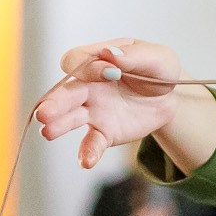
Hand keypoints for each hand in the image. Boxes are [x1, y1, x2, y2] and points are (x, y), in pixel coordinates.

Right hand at [34, 40, 186, 170]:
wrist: (171, 98)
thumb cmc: (159, 70)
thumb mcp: (157, 57)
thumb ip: (134, 55)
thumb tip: (109, 54)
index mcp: (98, 59)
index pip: (79, 61)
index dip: (90, 67)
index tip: (112, 72)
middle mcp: (89, 85)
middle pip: (66, 91)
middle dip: (55, 101)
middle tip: (44, 113)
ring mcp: (93, 110)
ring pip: (70, 117)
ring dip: (59, 125)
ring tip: (47, 132)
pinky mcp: (104, 132)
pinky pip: (91, 142)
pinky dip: (87, 152)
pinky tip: (86, 162)